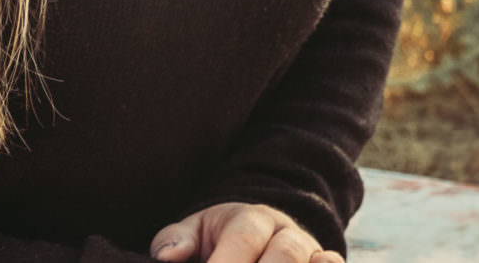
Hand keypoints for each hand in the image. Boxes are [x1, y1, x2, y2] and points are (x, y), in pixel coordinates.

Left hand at [152, 204, 339, 262]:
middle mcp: (288, 233)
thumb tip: (168, 256)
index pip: (244, 239)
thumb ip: (177, 240)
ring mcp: (311, 253)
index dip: (227, 262)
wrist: (260, 233)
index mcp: (253, 219)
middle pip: (285, 253)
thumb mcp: (196, 232)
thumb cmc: (219, 239)